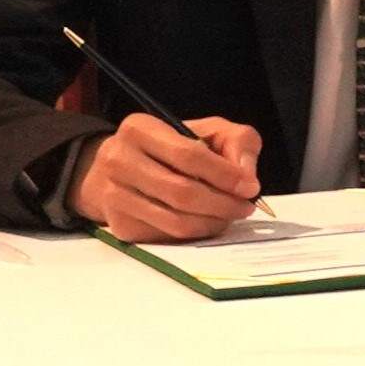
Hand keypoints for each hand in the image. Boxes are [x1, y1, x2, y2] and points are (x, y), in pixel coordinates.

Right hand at [70, 114, 260, 240]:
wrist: (124, 167)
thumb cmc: (173, 146)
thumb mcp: (208, 130)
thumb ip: (237, 141)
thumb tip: (246, 176)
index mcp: (139, 129)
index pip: (188, 155)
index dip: (224, 174)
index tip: (250, 187)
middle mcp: (118, 161)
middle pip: (181, 192)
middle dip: (223, 203)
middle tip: (246, 207)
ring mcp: (114, 197)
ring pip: (174, 220)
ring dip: (212, 222)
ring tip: (230, 215)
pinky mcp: (119, 226)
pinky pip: (165, 236)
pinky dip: (194, 232)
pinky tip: (206, 221)